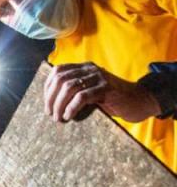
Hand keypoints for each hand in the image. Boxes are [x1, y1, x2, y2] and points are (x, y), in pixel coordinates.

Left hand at [44, 62, 160, 122]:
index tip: (46, 104)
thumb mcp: (91, 92)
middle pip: (61, 79)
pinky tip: (69, 116)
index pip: (58, 71)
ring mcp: (99, 77)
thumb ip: (76, 92)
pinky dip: (72, 107)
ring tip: (58, 118)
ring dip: (59, 105)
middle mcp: (90, 69)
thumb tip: (52, 105)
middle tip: (50, 114)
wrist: (139, 101)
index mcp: (84, 68)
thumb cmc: (113, 100)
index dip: (48, 88)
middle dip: (51, 98)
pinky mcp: (106, 89)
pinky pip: (82, 96)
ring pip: (69, 87)